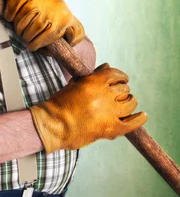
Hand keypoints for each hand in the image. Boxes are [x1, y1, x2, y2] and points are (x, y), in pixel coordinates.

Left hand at [0, 0, 84, 48]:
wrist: (63, 13)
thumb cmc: (37, 8)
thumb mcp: (22, 2)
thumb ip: (6, 4)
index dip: (10, 9)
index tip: (9, 17)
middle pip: (26, 13)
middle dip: (19, 27)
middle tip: (20, 31)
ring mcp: (56, 9)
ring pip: (35, 27)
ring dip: (27, 36)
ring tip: (26, 38)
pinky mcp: (64, 22)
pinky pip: (46, 36)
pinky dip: (36, 44)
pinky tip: (32, 45)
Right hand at [29, 63, 147, 152]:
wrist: (54, 125)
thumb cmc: (60, 104)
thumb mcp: (74, 84)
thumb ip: (93, 76)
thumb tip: (107, 66)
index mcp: (94, 82)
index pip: (115, 74)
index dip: (121, 75)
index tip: (122, 78)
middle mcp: (104, 95)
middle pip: (124, 88)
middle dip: (123, 90)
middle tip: (121, 94)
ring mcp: (109, 113)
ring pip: (130, 103)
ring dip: (130, 101)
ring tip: (128, 102)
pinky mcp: (111, 129)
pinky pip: (132, 124)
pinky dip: (139, 119)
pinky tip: (142, 115)